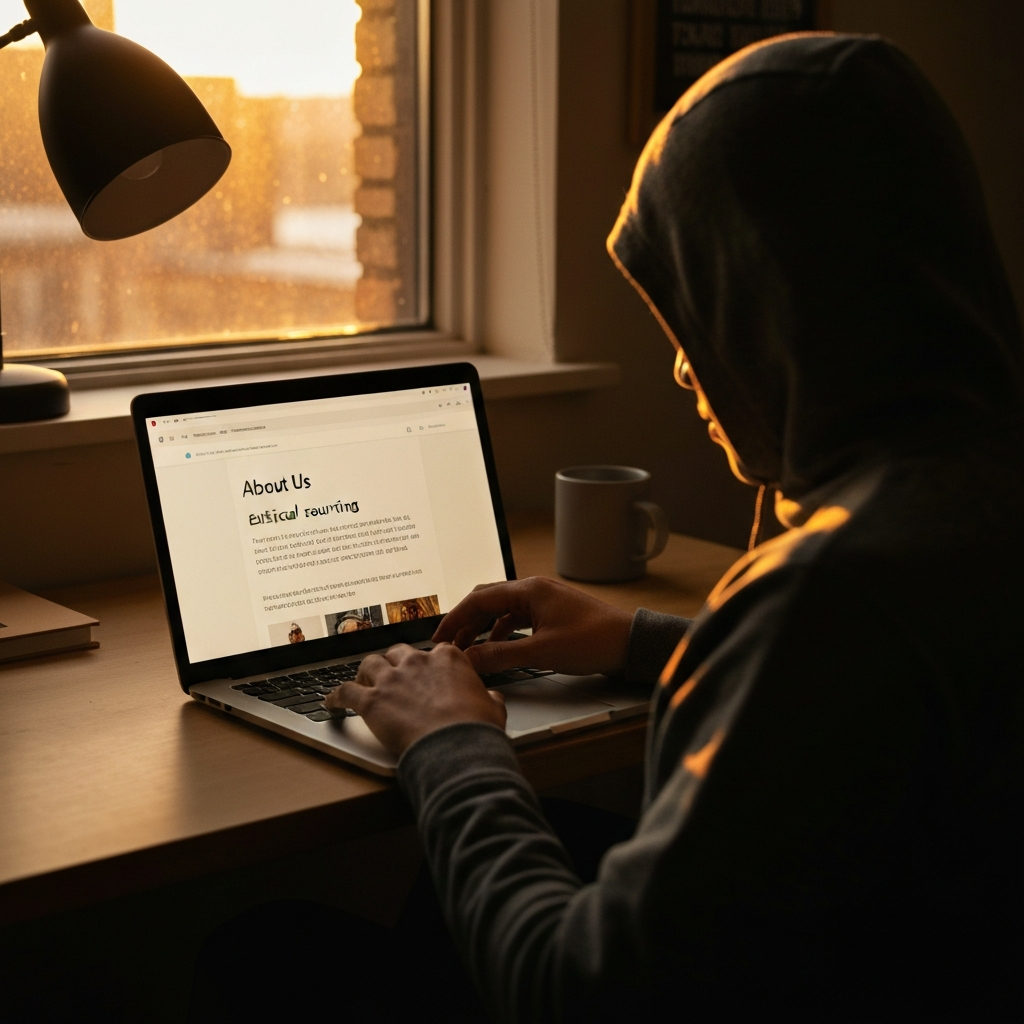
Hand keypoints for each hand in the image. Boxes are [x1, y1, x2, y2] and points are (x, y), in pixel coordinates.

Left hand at [325, 643, 505, 756]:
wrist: (455, 747)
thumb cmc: (476, 729)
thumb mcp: (493, 708)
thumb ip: (488, 698)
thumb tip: (492, 700)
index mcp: (447, 658)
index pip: (432, 652)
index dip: (425, 665)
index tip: (424, 674)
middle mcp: (416, 661)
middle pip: (396, 653)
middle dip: (393, 664)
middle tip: (392, 677)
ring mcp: (391, 679)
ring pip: (369, 665)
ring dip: (365, 673)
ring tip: (363, 683)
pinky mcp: (371, 701)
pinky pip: (344, 692)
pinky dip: (335, 697)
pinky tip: (330, 703)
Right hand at [432, 577, 632, 676]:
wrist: (629, 643)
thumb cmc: (593, 641)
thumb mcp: (541, 652)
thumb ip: (500, 654)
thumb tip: (468, 658)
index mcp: (529, 590)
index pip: (479, 598)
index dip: (454, 618)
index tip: (439, 636)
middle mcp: (534, 589)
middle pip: (487, 600)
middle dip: (465, 622)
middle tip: (448, 643)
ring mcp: (544, 600)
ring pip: (502, 610)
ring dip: (482, 628)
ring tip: (469, 649)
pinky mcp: (552, 613)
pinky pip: (517, 618)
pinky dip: (502, 631)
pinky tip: (497, 648)